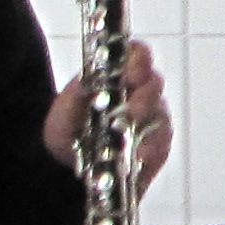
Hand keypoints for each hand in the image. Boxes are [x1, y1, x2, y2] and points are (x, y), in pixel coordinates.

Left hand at [44, 40, 172, 197]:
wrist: (68, 169)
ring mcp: (151, 120)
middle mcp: (140, 94)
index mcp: (118, 77)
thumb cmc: (68, 133)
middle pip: (154, 84)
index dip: (139, 60)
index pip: (137, 55)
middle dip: (144, 96)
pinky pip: (161, 145)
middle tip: (132, 111)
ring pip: (160, 114)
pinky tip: (139, 157)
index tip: (131, 74)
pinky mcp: (157, 147)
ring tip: (130, 137)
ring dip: (147, 125)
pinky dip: (151, 151)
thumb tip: (84, 84)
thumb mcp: (63, 115)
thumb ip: (74, 98)